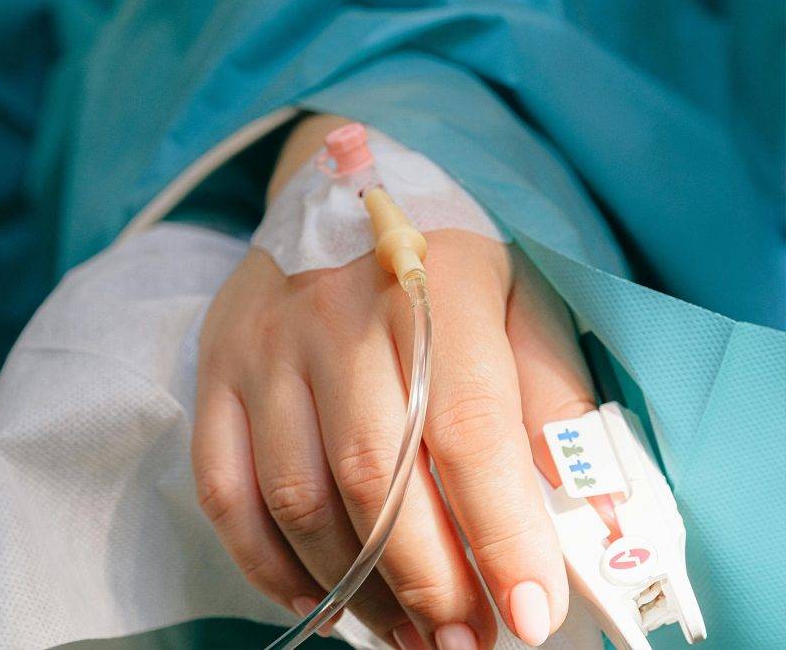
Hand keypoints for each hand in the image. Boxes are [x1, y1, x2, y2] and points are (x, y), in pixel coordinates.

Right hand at [192, 118, 596, 649]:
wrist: (335, 196)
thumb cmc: (444, 264)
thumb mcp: (520, 301)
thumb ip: (554, 395)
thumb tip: (587, 507)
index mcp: (433, 288)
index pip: (466, 426)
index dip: (500, 532)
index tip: (528, 614)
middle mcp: (336, 315)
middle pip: (374, 474)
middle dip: (428, 580)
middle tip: (465, 639)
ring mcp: (264, 346)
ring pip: (297, 496)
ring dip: (354, 587)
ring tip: (406, 631)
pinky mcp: (216, 371)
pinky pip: (224, 488)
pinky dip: (267, 563)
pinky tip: (317, 598)